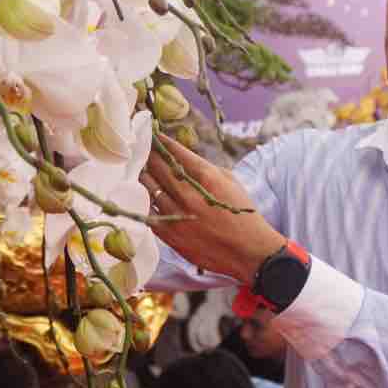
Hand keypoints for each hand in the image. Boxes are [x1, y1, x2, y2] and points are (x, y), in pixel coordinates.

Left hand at [141, 135, 286, 282]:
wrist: (248, 251)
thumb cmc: (242, 214)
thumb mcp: (230, 181)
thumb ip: (205, 168)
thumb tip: (183, 159)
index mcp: (206, 177)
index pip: (177, 153)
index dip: (163, 143)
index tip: (154, 136)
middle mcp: (189, 194)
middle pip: (159, 168)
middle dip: (149, 155)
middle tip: (141, 148)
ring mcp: (177, 215)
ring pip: (150, 188)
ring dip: (143, 176)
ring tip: (139, 169)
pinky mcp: (170, 234)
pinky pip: (149, 212)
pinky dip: (146, 200)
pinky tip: (144, 195)